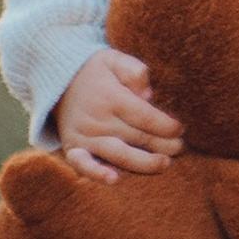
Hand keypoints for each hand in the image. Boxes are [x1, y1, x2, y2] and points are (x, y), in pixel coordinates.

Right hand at [53, 47, 183, 183]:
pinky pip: (82, 164)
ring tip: (164, 164)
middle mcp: (97, 118)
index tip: (180, 129)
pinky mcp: (73, 148)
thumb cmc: (95, 70)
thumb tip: (148, 96)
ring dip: (143, 162)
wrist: (58, 80)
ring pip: (118, 154)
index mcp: (110, 96)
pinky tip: (114, 180)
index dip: (165, 125)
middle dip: (163, 144)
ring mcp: (85, 136)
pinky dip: (96, 173)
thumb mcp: (115, 59)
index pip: (144, 115)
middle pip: (136, 136)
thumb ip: (135, 72)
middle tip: (180, 148)